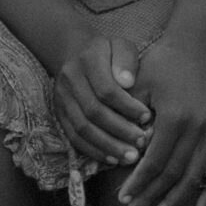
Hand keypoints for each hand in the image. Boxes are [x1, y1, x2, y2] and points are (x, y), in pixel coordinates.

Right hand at [52, 32, 151, 169]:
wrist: (75, 52)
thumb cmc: (108, 53)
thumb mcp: (120, 46)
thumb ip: (126, 60)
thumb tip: (127, 83)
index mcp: (87, 60)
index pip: (106, 89)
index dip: (127, 107)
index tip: (147, 117)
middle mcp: (70, 78)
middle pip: (93, 112)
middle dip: (120, 131)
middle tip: (142, 143)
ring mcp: (61, 97)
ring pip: (82, 128)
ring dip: (107, 146)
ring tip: (130, 157)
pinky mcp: (59, 113)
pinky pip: (74, 137)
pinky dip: (93, 150)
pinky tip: (112, 159)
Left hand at [118, 27, 205, 205]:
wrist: (195, 47)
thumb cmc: (160, 63)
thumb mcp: (139, 86)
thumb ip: (133, 118)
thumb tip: (127, 153)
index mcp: (175, 118)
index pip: (154, 162)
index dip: (138, 183)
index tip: (123, 198)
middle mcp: (198, 129)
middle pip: (174, 174)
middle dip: (153, 196)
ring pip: (195, 177)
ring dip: (176, 201)